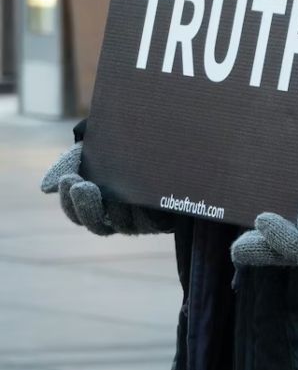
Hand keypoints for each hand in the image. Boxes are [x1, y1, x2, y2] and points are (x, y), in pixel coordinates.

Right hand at [41, 143, 171, 235]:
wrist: (178, 144)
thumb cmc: (134, 146)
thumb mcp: (104, 147)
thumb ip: (77, 159)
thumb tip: (46, 186)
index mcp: (102, 203)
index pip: (78, 212)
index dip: (69, 201)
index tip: (67, 179)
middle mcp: (119, 217)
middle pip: (97, 225)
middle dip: (86, 207)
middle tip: (81, 186)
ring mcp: (142, 220)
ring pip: (124, 223)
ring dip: (115, 207)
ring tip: (113, 189)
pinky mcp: (166, 219)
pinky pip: (153, 221)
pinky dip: (144, 209)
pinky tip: (140, 193)